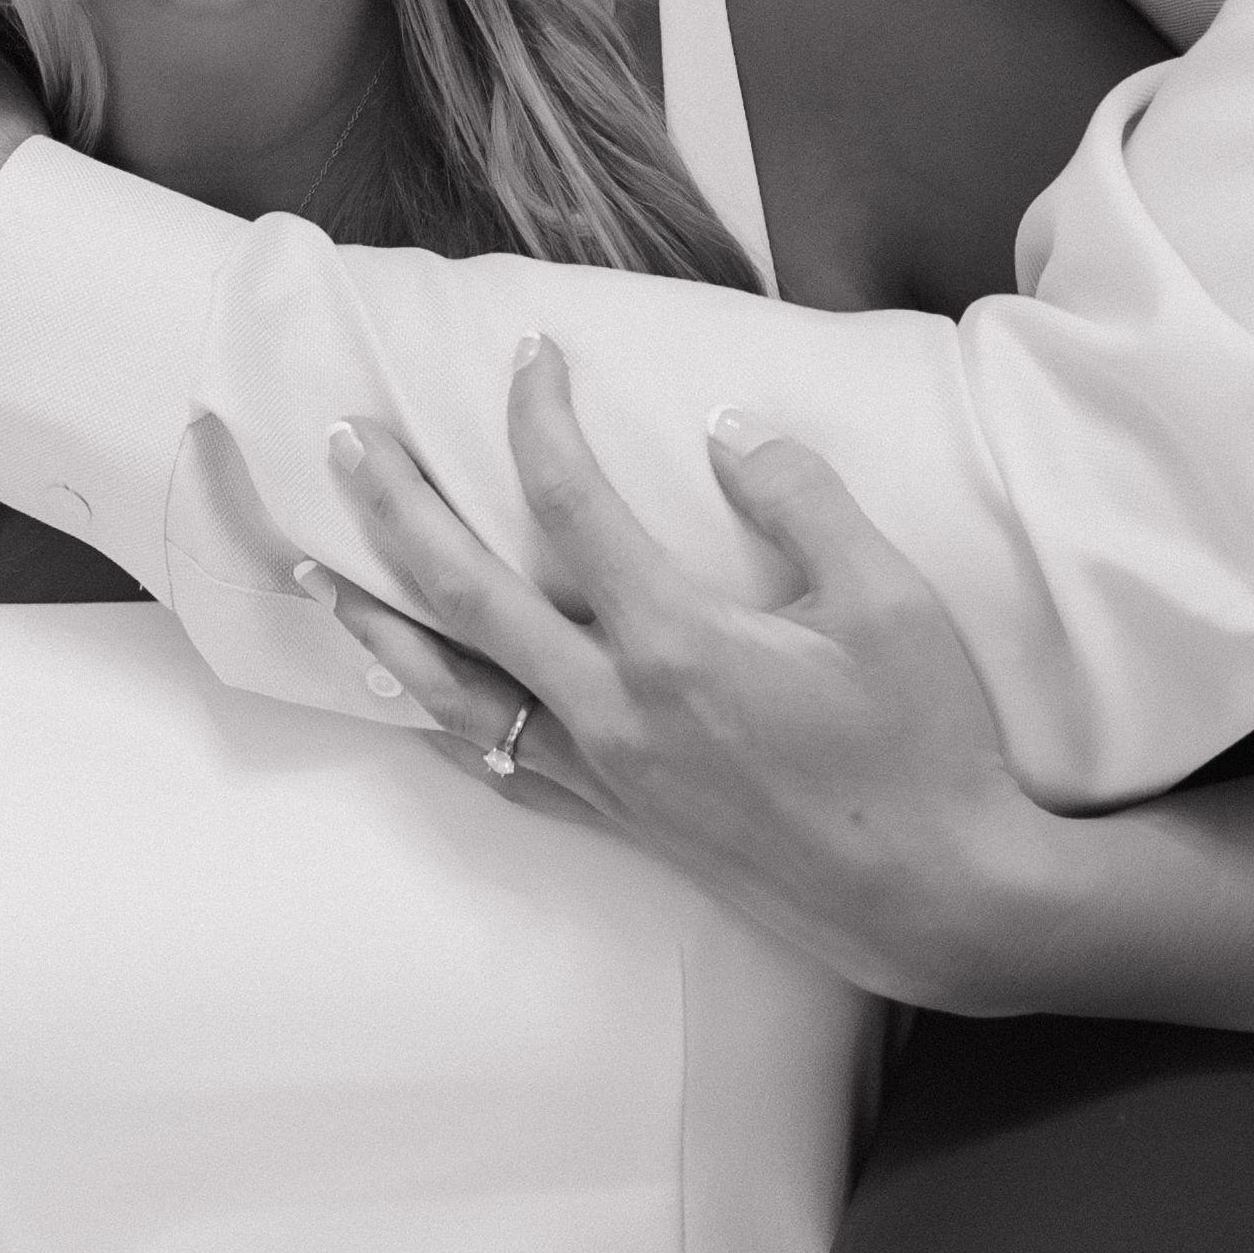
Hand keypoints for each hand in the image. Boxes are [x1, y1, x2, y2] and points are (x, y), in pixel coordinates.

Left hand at [299, 346, 1067, 1011]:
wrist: (936, 900)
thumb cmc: (926, 749)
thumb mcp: (893, 604)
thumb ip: (804, 502)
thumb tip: (728, 429)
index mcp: (677, 646)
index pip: (571, 503)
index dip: (536, 417)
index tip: (529, 352)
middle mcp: (616, 712)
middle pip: (467, 593)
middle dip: (395, 508)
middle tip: (342, 439)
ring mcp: (609, 775)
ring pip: (456, 690)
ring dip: (379, 621)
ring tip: (317, 571)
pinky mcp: (621, 821)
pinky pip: (499, 764)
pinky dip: (438, 719)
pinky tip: (409, 696)